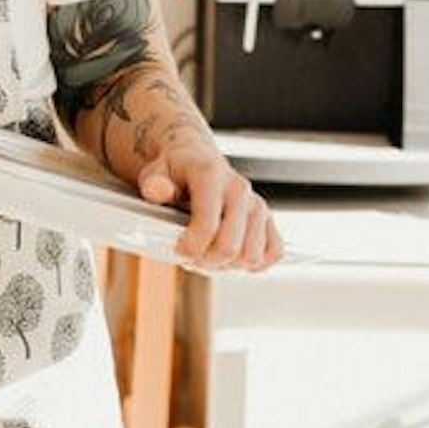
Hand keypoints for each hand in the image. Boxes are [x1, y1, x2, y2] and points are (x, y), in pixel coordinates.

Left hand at [137, 140, 281, 271]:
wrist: (195, 160)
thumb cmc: (174, 172)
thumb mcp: (154, 173)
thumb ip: (154, 184)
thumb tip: (159, 190)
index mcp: (212, 176)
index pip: (208, 226)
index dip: (191, 248)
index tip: (178, 251)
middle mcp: (240, 190)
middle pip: (230, 247)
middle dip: (206, 262)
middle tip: (191, 257)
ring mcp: (257, 205)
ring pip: (252, 255)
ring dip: (228, 266)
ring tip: (208, 255)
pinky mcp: (268, 219)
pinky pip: (274, 252)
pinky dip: (253, 263)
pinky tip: (230, 257)